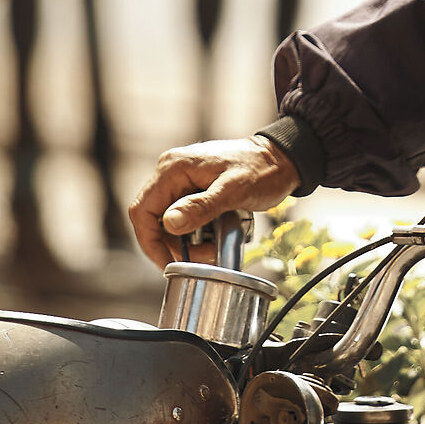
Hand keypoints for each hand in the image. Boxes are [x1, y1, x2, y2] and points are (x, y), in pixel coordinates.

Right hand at [128, 136, 295, 269]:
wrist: (282, 159)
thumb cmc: (262, 170)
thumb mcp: (234, 191)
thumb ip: (201, 207)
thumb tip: (169, 223)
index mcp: (174, 168)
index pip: (142, 210)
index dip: (150, 242)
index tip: (168, 264)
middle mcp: (171, 172)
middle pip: (154, 219)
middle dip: (174, 244)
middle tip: (202, 256)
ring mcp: (181, 181)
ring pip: (170, 222)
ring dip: (188, 241)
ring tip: (214, 246)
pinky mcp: (193, 189)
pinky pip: (185, 217)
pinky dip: (197, 233)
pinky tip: (216, 236)